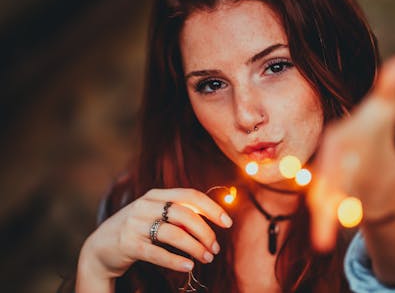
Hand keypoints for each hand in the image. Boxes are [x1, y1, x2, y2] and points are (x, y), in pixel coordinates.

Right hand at [77, 188, 232, 281]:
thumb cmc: (137, 230)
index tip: (228, 222)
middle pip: (184, 214)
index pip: (189, 195)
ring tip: (207, 258)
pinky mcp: (128, 245)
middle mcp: (145, 206)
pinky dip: (175, 259)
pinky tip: (189, 265)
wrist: (99, 247)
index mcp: (155, 195)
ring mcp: (135, 224)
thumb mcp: (155, 215)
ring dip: (195, 247)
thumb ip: (179, 214)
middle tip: (215, 248)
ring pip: (173, 233)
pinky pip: (156, 253)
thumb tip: (211, 220)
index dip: (211, 208)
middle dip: (205, 232)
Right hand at [307, 55, 394, 251]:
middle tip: (327, 205)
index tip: (343, 162)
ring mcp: (331, 182)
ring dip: (324, 218)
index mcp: (339, 138)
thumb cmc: (371, 133)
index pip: (338, 146)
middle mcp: (330, 160)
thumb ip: (389, 87)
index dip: (340, 156)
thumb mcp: (381, 111)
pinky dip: (327, 225)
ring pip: (325, 200)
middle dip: (329, 190)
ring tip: (323, 240)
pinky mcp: (336, 201)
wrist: (364, 160)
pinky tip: (326, 242)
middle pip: (329, 176)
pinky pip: (329, 214)